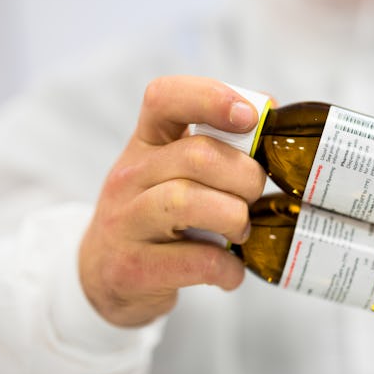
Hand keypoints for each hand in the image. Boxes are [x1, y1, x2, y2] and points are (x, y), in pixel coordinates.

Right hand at [79, 76, 265, 326]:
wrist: (103, 276)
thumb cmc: (156, 215)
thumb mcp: (175, 171)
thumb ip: (216, 143)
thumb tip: (269, 111)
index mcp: (147, 143)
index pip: (165, 98)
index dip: (212, 98)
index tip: (250, 117)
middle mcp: (129, 175)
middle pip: (197, 155)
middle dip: (246, 177)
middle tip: (253, 197)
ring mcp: (125, 222)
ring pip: (188, 201)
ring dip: (235, 217)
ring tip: (241, 231)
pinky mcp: (132, 268)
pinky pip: (196, 260)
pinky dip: (228, 267)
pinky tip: (230, 270)